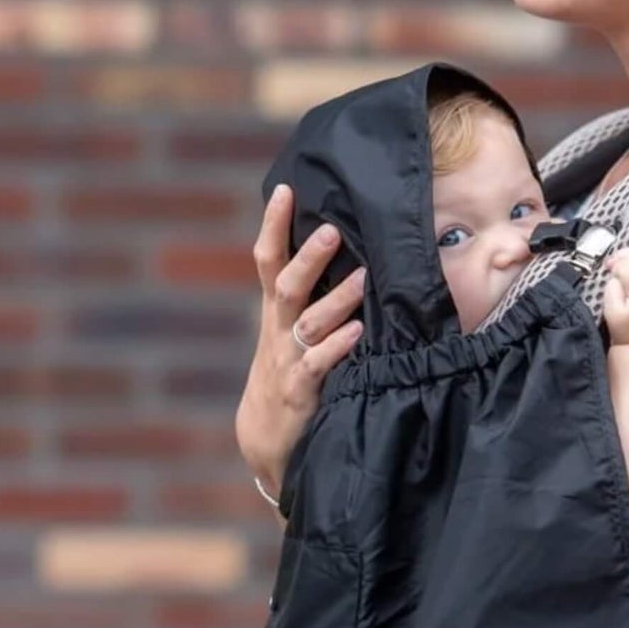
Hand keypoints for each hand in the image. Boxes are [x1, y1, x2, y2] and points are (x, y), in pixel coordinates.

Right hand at [235, 184, 365, 497]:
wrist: (266, 439)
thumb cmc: (289, 373)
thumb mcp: (292, 332)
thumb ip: (309, 296)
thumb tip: (340, 249)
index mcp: (276, 311)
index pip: (268, 260)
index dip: (275, 225)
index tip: (286, 189)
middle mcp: (279, 330)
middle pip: (287, 285)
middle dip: (308, 257)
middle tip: (332, 229)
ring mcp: (286, 360)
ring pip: (309, 323)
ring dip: (337, 300)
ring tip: (362, 278)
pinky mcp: (299, 391)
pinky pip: (316, 365)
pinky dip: (336, 347)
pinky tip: (357, 333)